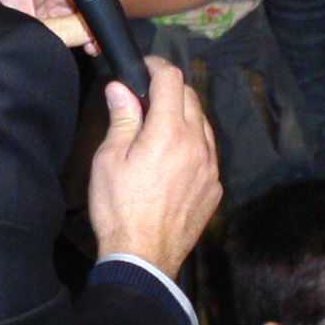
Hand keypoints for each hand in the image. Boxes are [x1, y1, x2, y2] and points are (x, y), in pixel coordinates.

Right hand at [89, 57, 221, 279]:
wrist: (143, 258)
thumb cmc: (119, 208)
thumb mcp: (109, 159)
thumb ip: (122, 118)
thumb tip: (121, 87)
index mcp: (169, 131)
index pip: (172, 80)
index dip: (156, 66)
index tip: (143, 67)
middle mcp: (197, 144)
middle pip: (191, 97)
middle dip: (170, 89)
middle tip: (146, 96)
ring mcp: (210, 166)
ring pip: (203, 124)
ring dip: (184, 115)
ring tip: (160, 126)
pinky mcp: (214, 187)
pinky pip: (208, 152)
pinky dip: (193, 143)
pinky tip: (173, 156)